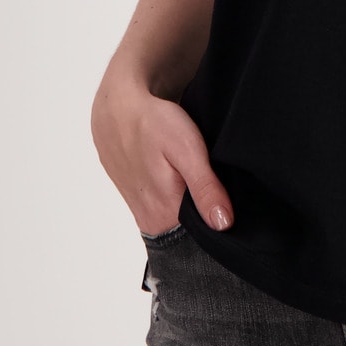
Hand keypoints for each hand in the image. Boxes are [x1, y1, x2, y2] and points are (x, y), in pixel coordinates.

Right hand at [90, 72, 233, 235]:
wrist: (116, 108)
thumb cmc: (153, 124)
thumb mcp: (187, 150)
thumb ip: (205, 189)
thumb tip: (223, 224)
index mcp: (165, 215)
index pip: (203, 237)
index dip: (220, 223)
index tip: (229, 204)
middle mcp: (150, 221)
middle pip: (190, 230)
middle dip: (206, 214)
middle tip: (215, 184)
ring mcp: (141, 211)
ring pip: (177, 220)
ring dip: (190, 205)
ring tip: (197, 179)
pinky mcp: (136, 200)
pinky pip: (164, 209)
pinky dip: (176, 198)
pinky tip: (180, 178)